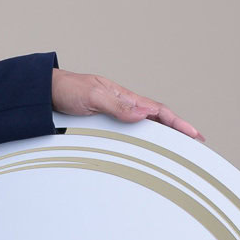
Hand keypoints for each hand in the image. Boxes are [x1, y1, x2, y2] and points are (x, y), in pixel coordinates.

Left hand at [51, 70, 202, 140]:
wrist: (45, 93)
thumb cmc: (68, 89)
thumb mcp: (93, 96)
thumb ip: (117, 105)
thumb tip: (142, 113)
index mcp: (125, 97)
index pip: (159, 111)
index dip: (178, 123)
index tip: (194, 134)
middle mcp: (123, 106)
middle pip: (156, 120)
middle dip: (177, 131)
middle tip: (194, 143)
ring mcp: (114, 115)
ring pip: (143, 127)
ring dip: (161, 136)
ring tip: (175, 149)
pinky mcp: (103, 123)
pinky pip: (127, 133)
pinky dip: (141, 140)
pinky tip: (144, 148)